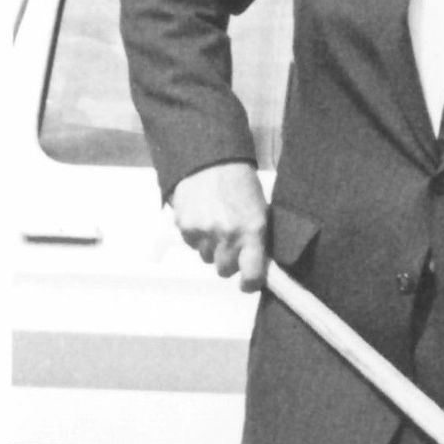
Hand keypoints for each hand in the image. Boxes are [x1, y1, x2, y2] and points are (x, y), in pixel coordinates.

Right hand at [169, 161, 269, 288]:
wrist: (210, 160)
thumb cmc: (241, 184)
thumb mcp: (259, 210)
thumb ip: (257, 238)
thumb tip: (256, 264)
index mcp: (253, 231)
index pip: (252, 275)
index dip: (249, 284)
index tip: (247, 283)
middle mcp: (228, 235)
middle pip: (224, 270)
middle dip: (228, 262)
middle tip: (231, 245)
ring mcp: (203, 232)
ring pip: (206, 258)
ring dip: (211, 248)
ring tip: (215, 225)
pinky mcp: (184, 226)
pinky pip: (191, 244)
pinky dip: (196, 237)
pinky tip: (202, 217)